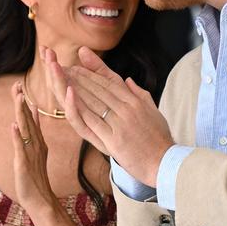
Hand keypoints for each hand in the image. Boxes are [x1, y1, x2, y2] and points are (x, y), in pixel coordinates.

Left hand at [10, 82, 57, 218]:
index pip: (29, 118)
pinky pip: (20, 149)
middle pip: (27, 120)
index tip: (19, 86)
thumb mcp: (36, 151)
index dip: (24, 102)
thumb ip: (34, 132)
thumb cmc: (36, 178)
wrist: (41, 201)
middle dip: (21, 102)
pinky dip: (17, 137)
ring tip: (18, 98)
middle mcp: (35, 145)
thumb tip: (31, 113)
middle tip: (17, 85)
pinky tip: (13, 126)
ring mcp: (30, 154)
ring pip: (25, 130)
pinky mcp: (24, 165)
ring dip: (21, 114)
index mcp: (37, 142)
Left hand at [46, 47, 172, 186]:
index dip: (92, 71)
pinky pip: (92, 121)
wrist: (166, 163)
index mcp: (135, 101)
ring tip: (60, 77)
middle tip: (63, 67)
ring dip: (75, 87)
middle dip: (79, 76)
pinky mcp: (113, 140)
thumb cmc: (160, 140)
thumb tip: (128, 81)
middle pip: (98, 88)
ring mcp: (120, 123)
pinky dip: (79, 108)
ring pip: (92, 101)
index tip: (79, 62)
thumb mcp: (154, 111)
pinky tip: (68, 96)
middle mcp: (127, 108)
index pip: (110, 81)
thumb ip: (140, 94)